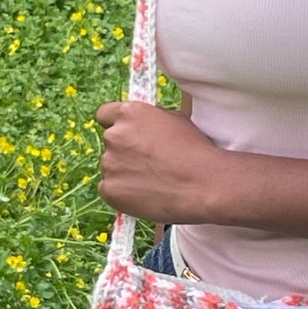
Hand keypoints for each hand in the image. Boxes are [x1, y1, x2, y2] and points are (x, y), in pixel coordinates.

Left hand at [94, 100, 228, 222]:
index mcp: (129, 113)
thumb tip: (143, 125)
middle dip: (124, 151)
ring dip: (124, 172)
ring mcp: (109, 164)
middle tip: (148, 163)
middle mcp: (114, 135)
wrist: (202, 185)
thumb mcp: (176, 120)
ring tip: (152, 181)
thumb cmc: (195, 151)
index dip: (116, 125)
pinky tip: (145, 194)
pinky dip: (123, 193)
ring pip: (110, 167)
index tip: (125, 134)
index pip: (105, 114)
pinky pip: (110, 189)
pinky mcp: (109, 189)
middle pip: (110, 142)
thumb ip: (151, 120)